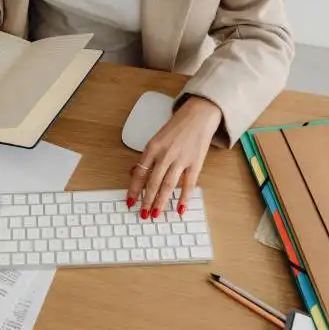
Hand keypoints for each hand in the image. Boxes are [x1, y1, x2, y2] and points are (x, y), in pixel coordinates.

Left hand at [127, 96, 221, 218]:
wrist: (198, 115)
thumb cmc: (176, 127)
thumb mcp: (157, 139)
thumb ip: (147, 157)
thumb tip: (135, 172)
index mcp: (152, 148)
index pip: (140, 173)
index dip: (134, 189)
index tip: (130, 201)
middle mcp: (165, 154)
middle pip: (153, 182)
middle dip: (147, 201)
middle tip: (143, 214)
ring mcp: (180, 159)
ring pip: (168, 185)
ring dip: (161, 201)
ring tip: (156, 213)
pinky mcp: (195, 162)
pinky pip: (189, 184)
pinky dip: (184, 198)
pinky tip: (180, 208)